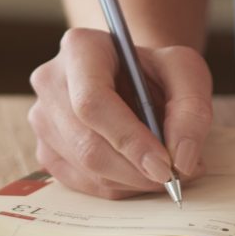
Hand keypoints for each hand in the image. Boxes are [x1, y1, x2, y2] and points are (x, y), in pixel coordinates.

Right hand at [26, 27, 211, 198]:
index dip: (128, 139)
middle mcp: (50, 81)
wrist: (131, 76)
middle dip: (135, 170)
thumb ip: (192, 110)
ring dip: (131, 181)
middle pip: (86, 143)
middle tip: (174, 178)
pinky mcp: (45, 149)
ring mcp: (42, 118)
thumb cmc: (156, 71)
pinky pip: (81, 183)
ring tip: (163, 169)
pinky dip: (118, 187)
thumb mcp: (186, 72)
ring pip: (85, 168)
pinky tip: (138, 171)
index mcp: (80, 48)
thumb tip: (183, 160)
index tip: (166, 166)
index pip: (92, 101)